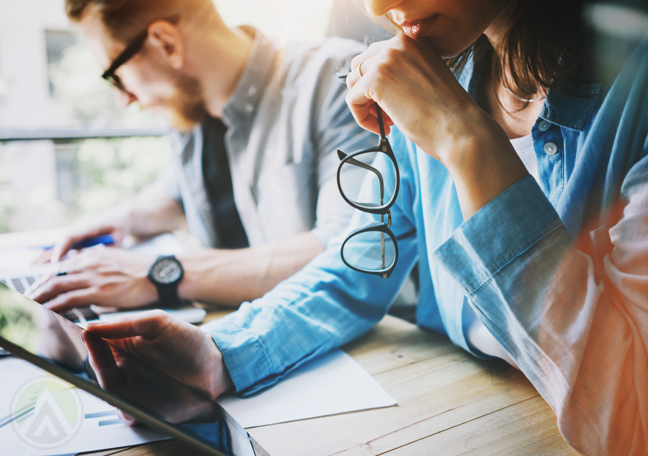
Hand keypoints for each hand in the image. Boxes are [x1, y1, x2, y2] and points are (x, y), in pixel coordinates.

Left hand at [27, 248, 157, 311]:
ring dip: (40, 296)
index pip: (62, 265)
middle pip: (55, 274)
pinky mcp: (98, 291)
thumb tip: (86, 272)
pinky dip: (53, 305)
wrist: (159, 275)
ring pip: (56, 286)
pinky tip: (46, 311)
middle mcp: (89, 263)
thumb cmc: (142, 271)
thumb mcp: (117, 260)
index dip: (47, 276)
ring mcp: (93, 276)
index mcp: (94, 255)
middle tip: (29, 296)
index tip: (38, 285)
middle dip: (38, 286)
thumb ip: (99, 263)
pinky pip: (68, 299)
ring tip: (31, 305)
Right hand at [36, 217, 128, 264]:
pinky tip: (45, 264)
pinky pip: (65, 247)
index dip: (61, 248)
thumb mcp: (118, 237)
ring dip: (48, 254)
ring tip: (33, 266)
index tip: (55, 261)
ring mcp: (79, 234)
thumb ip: (108, 250)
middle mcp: (80, 230)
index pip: (70, 236)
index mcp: (89, 227)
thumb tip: (97, 261)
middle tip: (33, 265)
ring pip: (60, 245)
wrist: (122, 216)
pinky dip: (56, 255)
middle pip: (60, 242)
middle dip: (47, 253)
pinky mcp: (80, 238)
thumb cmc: (120, 226)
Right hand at [84, 311, 232, 400]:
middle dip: (91, 354)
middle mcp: (123, 364)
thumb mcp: (159, 323)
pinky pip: (118, 406)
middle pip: (96, 363)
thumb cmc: (190, 344)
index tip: (85, 331)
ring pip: (104, 384)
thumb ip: (127, 324)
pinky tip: (119, 389)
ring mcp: (129, 385)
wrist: (214, 370)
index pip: (99, 339)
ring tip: (105, 361)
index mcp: (125, 342)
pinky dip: (116, 399)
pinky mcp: (136, 404)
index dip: (88, 336)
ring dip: (102, 375)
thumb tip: (95, 327)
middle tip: (88, 342)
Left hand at [346, 34, 527, 218]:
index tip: (393, 105)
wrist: (460, 129)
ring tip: (387, 123)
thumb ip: (400, 72)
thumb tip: (368, 83)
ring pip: (353, 83)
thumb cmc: (446, 113)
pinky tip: (384, 128)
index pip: (376, 56)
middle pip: (359, 67)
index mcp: (412, 41)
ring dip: (365, 107)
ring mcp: (385, 59)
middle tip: (386, 116)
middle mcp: (398, 43)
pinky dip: (362, 118)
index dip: (378, 85)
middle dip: (367, 94)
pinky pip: (352, 100)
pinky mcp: (375, 80)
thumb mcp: (423, 80)